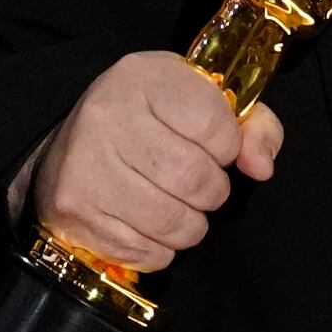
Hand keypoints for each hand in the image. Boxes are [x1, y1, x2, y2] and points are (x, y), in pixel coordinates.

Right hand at [15, 51, 282, 273]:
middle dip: (212, 191)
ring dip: (190, 225)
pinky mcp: (75, 213)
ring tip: (177, 206)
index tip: (213, 147)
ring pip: (173, 222)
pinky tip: (148, 225)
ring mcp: (87, 168)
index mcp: (144, 80)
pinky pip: (147, 252)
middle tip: (199, 185)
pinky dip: (161, 249)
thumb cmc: (150, 120)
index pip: (217, 127)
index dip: (227, 147)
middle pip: (196, 179)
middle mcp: (108, 118)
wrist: (71, 145)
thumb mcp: (201, 100)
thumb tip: (261, 167)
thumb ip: (251, 126)